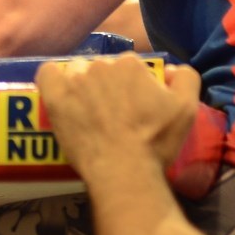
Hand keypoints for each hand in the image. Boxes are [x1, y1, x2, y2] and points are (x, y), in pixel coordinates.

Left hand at [36, 55, 200, 178]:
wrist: (124, 170)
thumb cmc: (155, 142)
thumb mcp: (187, 109)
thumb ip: (186, 78)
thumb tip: (171, 70)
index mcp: (132, 64)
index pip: (129, 67)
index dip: (132, 86)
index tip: (133, 107)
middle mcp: (102, 65)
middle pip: (103, 69)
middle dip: (108, 86)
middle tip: (112, 113)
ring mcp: (76, 79)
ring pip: (77, 71)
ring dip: (82, 84)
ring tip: (87, 110)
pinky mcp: (55, 96)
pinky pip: (47, 74)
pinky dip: (53, 79)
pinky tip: (61, 94)